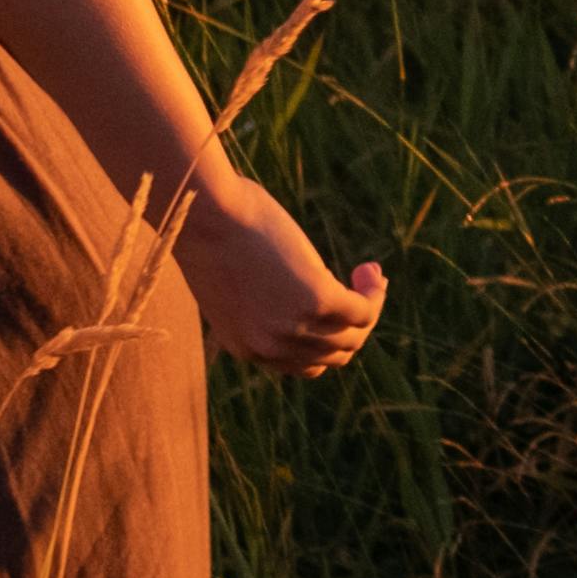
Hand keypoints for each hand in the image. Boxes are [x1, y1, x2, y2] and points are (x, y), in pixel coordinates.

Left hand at [167, 169, 386, 378]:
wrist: (202, 213)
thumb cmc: (211, 232)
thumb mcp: (235, 281)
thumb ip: (265, 299)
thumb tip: (299, 289)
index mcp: (247, 348)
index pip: (305, 364)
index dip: (328, 338)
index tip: (336, 307)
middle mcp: (271, 347)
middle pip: (336, 353)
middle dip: (355, 324)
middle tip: (359, 287)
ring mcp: (294, 326)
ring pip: (354, 333)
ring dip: (369, 304)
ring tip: (367, 272)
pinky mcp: (317, 298)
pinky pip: (363, 309)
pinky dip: (374, 291)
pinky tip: (369, 269)